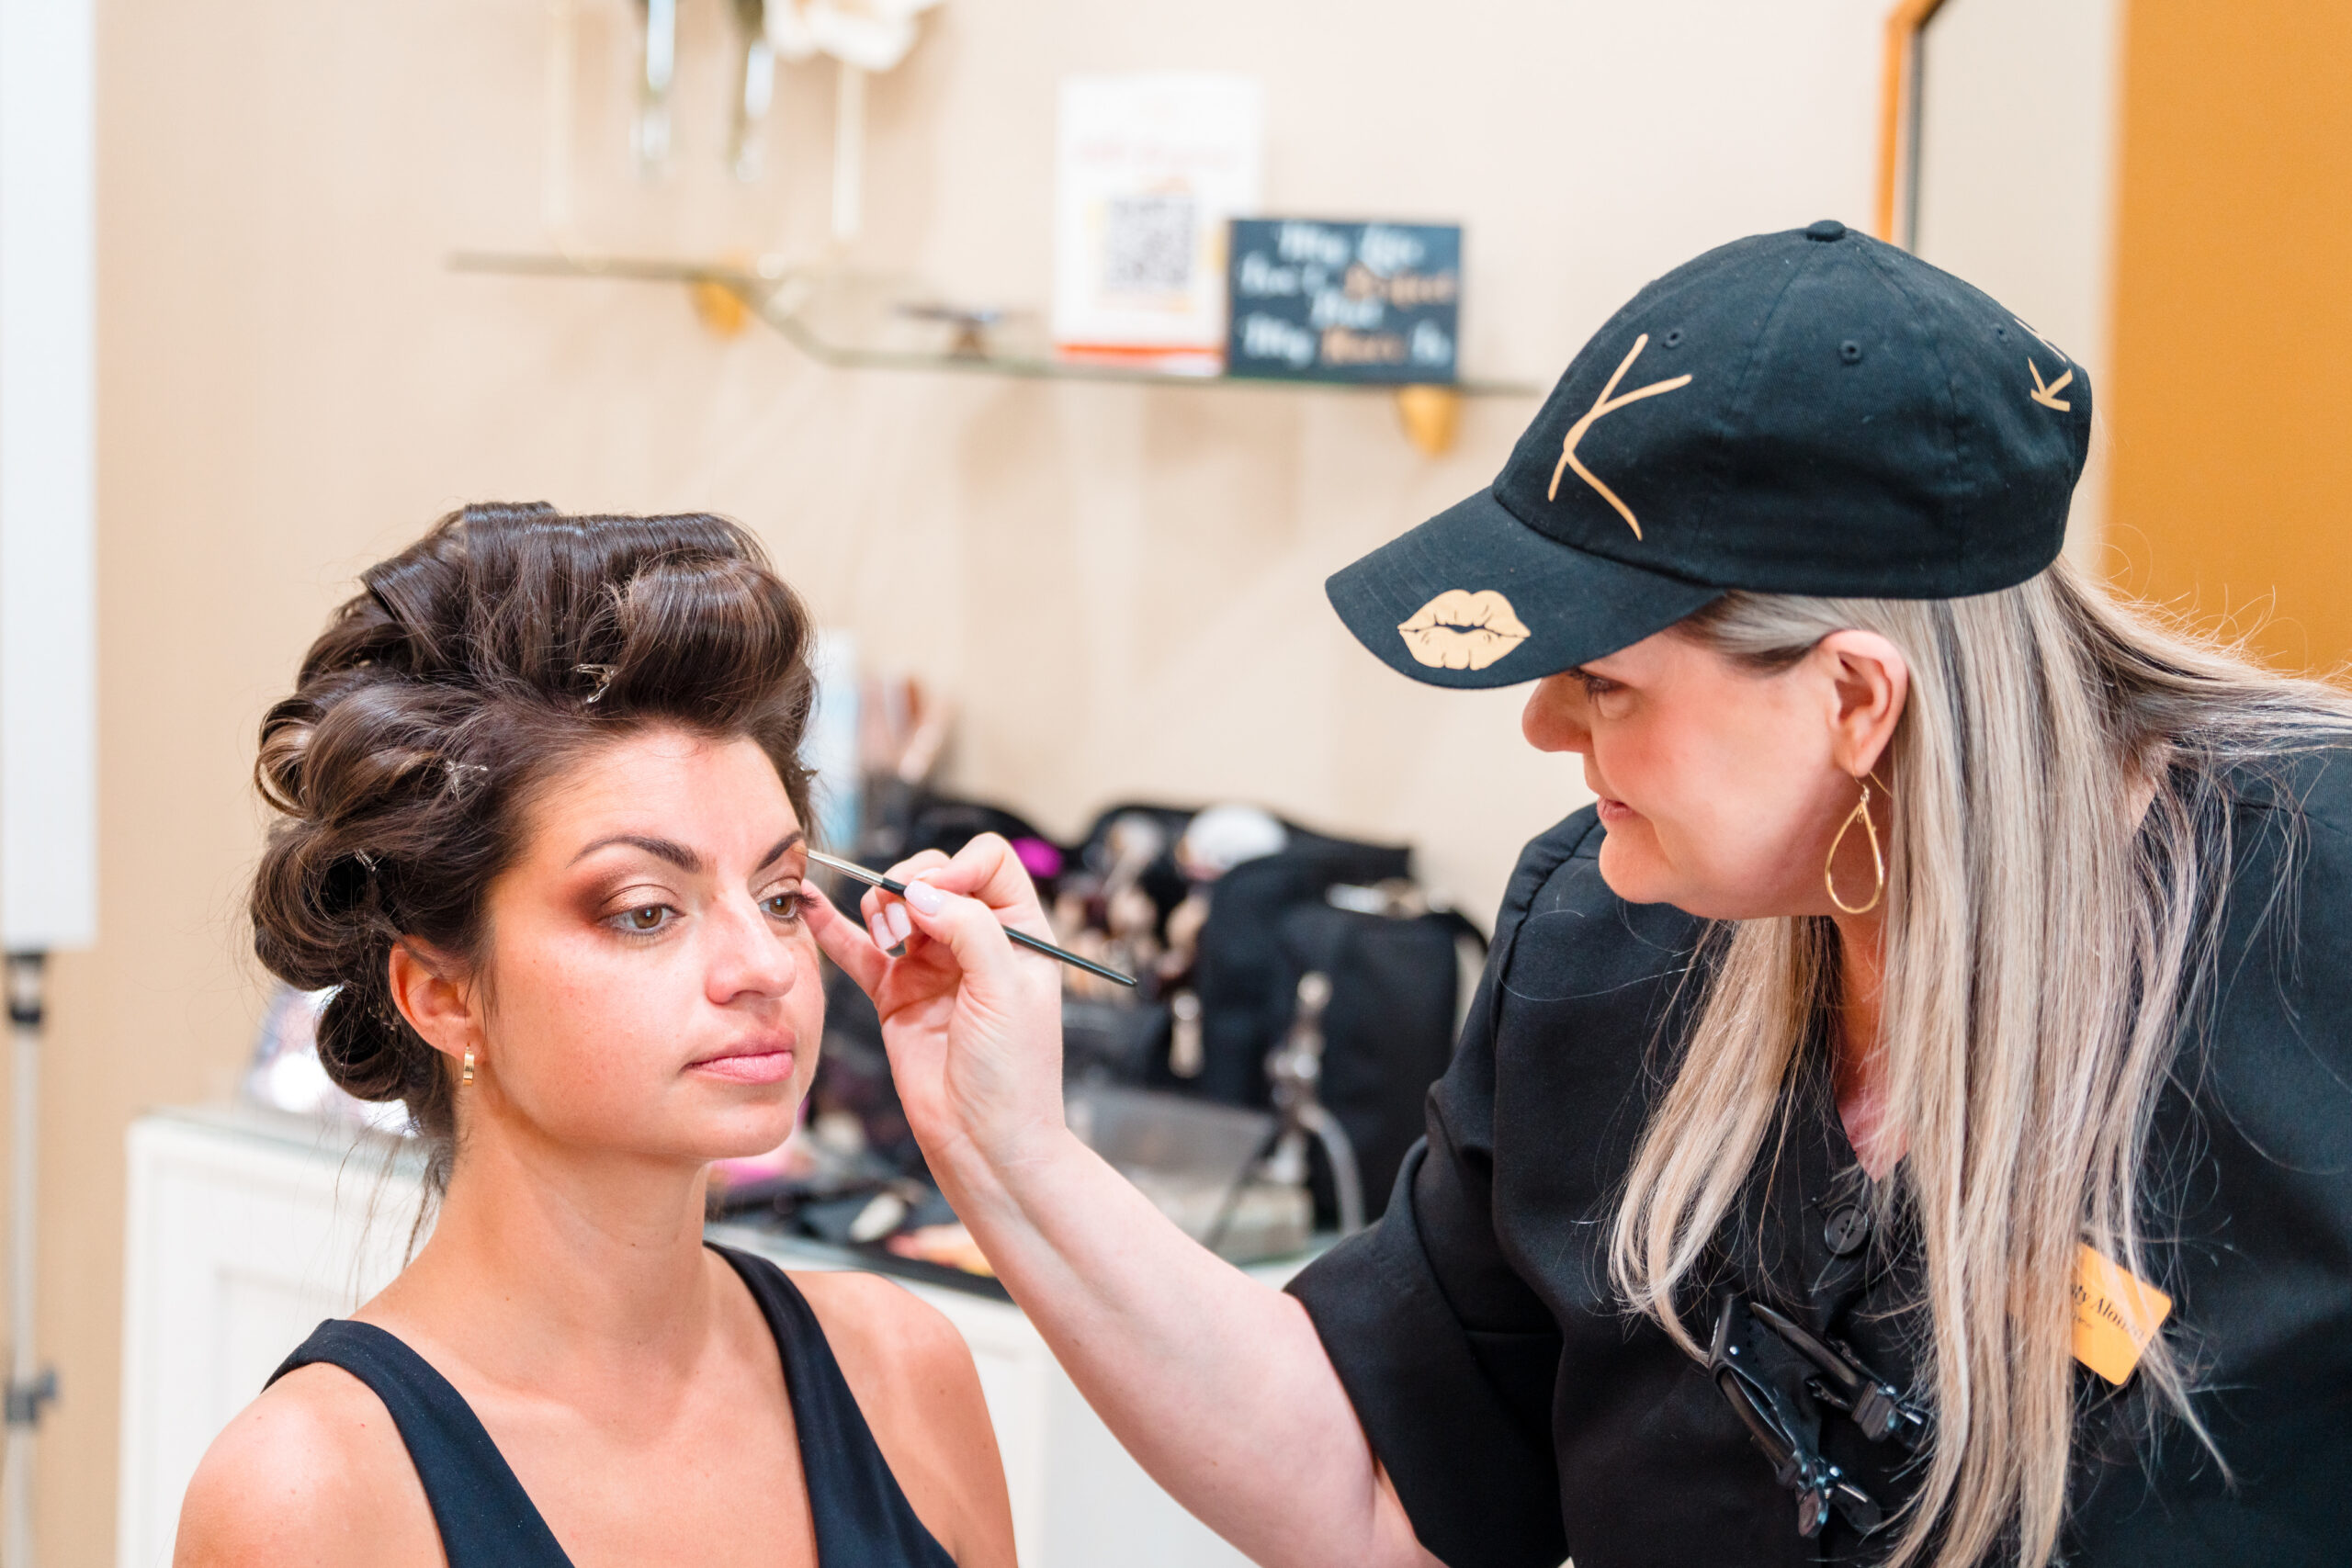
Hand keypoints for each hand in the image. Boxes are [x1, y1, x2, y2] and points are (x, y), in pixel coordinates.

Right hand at [805, 834, 1067, 1177]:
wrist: (984, 1143)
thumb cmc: (1014, 1073)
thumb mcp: (1005, 989)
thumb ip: (970, 929)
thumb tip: (923, 891)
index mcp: (1020, 932)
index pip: (988, 863)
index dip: (958, 868)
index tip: (936, 896)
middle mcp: (977, 942)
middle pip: (935, 876)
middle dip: (911, 884)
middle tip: (903, 921)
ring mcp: (933, 966)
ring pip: (896, 906)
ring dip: (880, 907)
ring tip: (887, 939)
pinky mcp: (896, 995)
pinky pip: (861, 951)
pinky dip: (837, 929)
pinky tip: (814, 907)